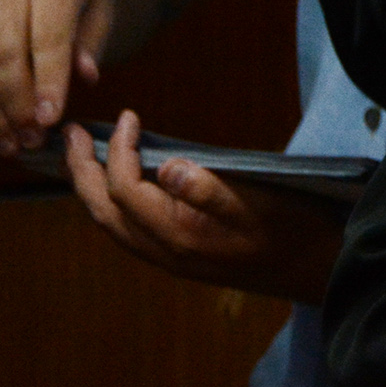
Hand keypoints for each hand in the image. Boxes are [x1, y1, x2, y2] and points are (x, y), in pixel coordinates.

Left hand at [64, 110, 343, 304]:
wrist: (314, 269)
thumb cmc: (293, 230)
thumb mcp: (258, 203)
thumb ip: (210, 189)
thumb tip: (167, 165)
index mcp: (180, 237)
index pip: (126, 190)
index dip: (119, 151)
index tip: (129, 117)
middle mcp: (164, 253)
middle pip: (103, 211)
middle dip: (82, 171)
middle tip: (71, 135)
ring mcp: (168, 258)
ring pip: (109, 224)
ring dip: (90, 189)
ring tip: (82, 157)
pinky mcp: (177, 257)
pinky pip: (125, 230)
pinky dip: (109, 204)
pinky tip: (116, 186)